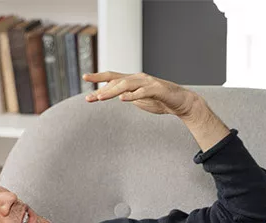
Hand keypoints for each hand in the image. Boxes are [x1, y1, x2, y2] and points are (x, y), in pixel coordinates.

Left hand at [84, 71, 200, 117]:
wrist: (181, 102)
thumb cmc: (160, 100)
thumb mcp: (139, 99)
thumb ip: (127, 95)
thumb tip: (115, 95)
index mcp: (133, 80)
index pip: (113, 77)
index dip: (98, 77)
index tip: (84, 78)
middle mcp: (139, 78)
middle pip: (116, 81)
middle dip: (101, 88)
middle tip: (88, 98)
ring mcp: (148, 82)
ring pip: (126, 85)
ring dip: (112, 92)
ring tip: (100, 98)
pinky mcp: (157, 89)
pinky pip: (142, 92)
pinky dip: (132, 95)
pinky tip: (122, 99)